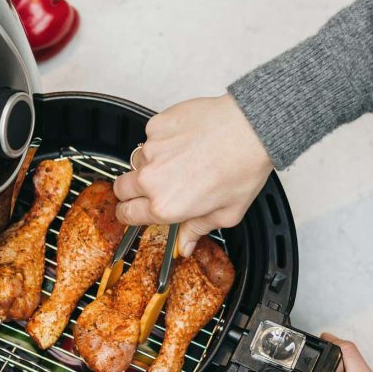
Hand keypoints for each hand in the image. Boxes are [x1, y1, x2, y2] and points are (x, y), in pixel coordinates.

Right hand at [113, 94, 272, 255]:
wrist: (251, 128)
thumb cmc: (242, 168)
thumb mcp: (226, 214)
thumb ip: (197, 230)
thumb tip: (185, 245)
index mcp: (165, 206)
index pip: (127, 214)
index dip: (128, 214)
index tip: (131, 210)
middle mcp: (152, 179)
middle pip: (120, 188)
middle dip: (131, 191)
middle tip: (151, 187)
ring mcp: (151, 150)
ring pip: (136, 161)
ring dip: (149, 164)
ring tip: (177, 160)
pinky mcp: (156, 126)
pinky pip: (150, 137)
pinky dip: (162, 140)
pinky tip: (184, 141)